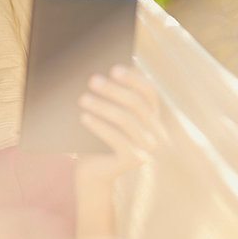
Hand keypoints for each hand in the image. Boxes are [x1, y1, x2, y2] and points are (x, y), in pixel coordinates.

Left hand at [77, 64, 161, 181]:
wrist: (92, 170)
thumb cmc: (96, 137)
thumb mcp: (105, 115)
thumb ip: (110, 97)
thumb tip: (101, 71)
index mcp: (152, 116)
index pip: (149, 92)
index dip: (133, 78)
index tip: (113, 68)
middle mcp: (155, 132)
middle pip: (136, 104)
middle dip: (113, 90)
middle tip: (92, 80)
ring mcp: (147, 148)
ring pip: (126, 120)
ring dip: (103, 106)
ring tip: (82, 98)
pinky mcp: (134, 160)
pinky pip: (117, 139)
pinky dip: (99, 126)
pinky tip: (84, 117)